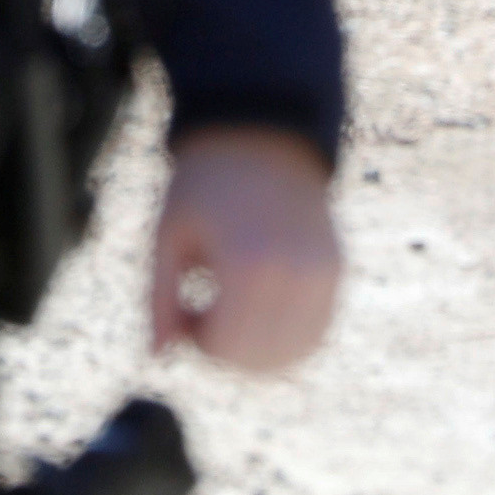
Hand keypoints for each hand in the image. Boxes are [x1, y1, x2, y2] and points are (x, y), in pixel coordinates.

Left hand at [145, 126, 338, 373]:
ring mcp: (321, 273)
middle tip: (206, 309)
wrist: (260, 136)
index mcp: (246, 263)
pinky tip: (260, 307)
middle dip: (227, 348)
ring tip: (234, 306)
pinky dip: (288, 336)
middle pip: (260, 358)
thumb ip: (160, 300)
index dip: (198, 340)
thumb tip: (159, 355)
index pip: (226, 347)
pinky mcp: (335, 269)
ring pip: (294, 352)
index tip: (186, 309)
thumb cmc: (204, 185)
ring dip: (259, 348)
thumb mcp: (168, 237)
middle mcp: (292, 272)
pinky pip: (316, 331)